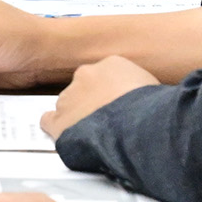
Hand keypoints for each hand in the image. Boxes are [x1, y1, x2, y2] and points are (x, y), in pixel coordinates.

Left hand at [44, 56, 158, 137]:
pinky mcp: (59, 120)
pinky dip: (56, 129)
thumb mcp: (153, 87)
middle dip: (93, 104)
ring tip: (94, 134)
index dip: (110, 92)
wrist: (137, 125)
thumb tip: (141, 99)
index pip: (104, 76)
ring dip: (77, 117)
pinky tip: (67, 136)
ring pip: (68, 106)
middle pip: (83, 89)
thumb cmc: (151, 109)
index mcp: (111, 64)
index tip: (116, 103)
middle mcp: (86, 76)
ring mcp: (70, 97)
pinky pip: (49, 121)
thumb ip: (138, 88)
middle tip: (106, 121)